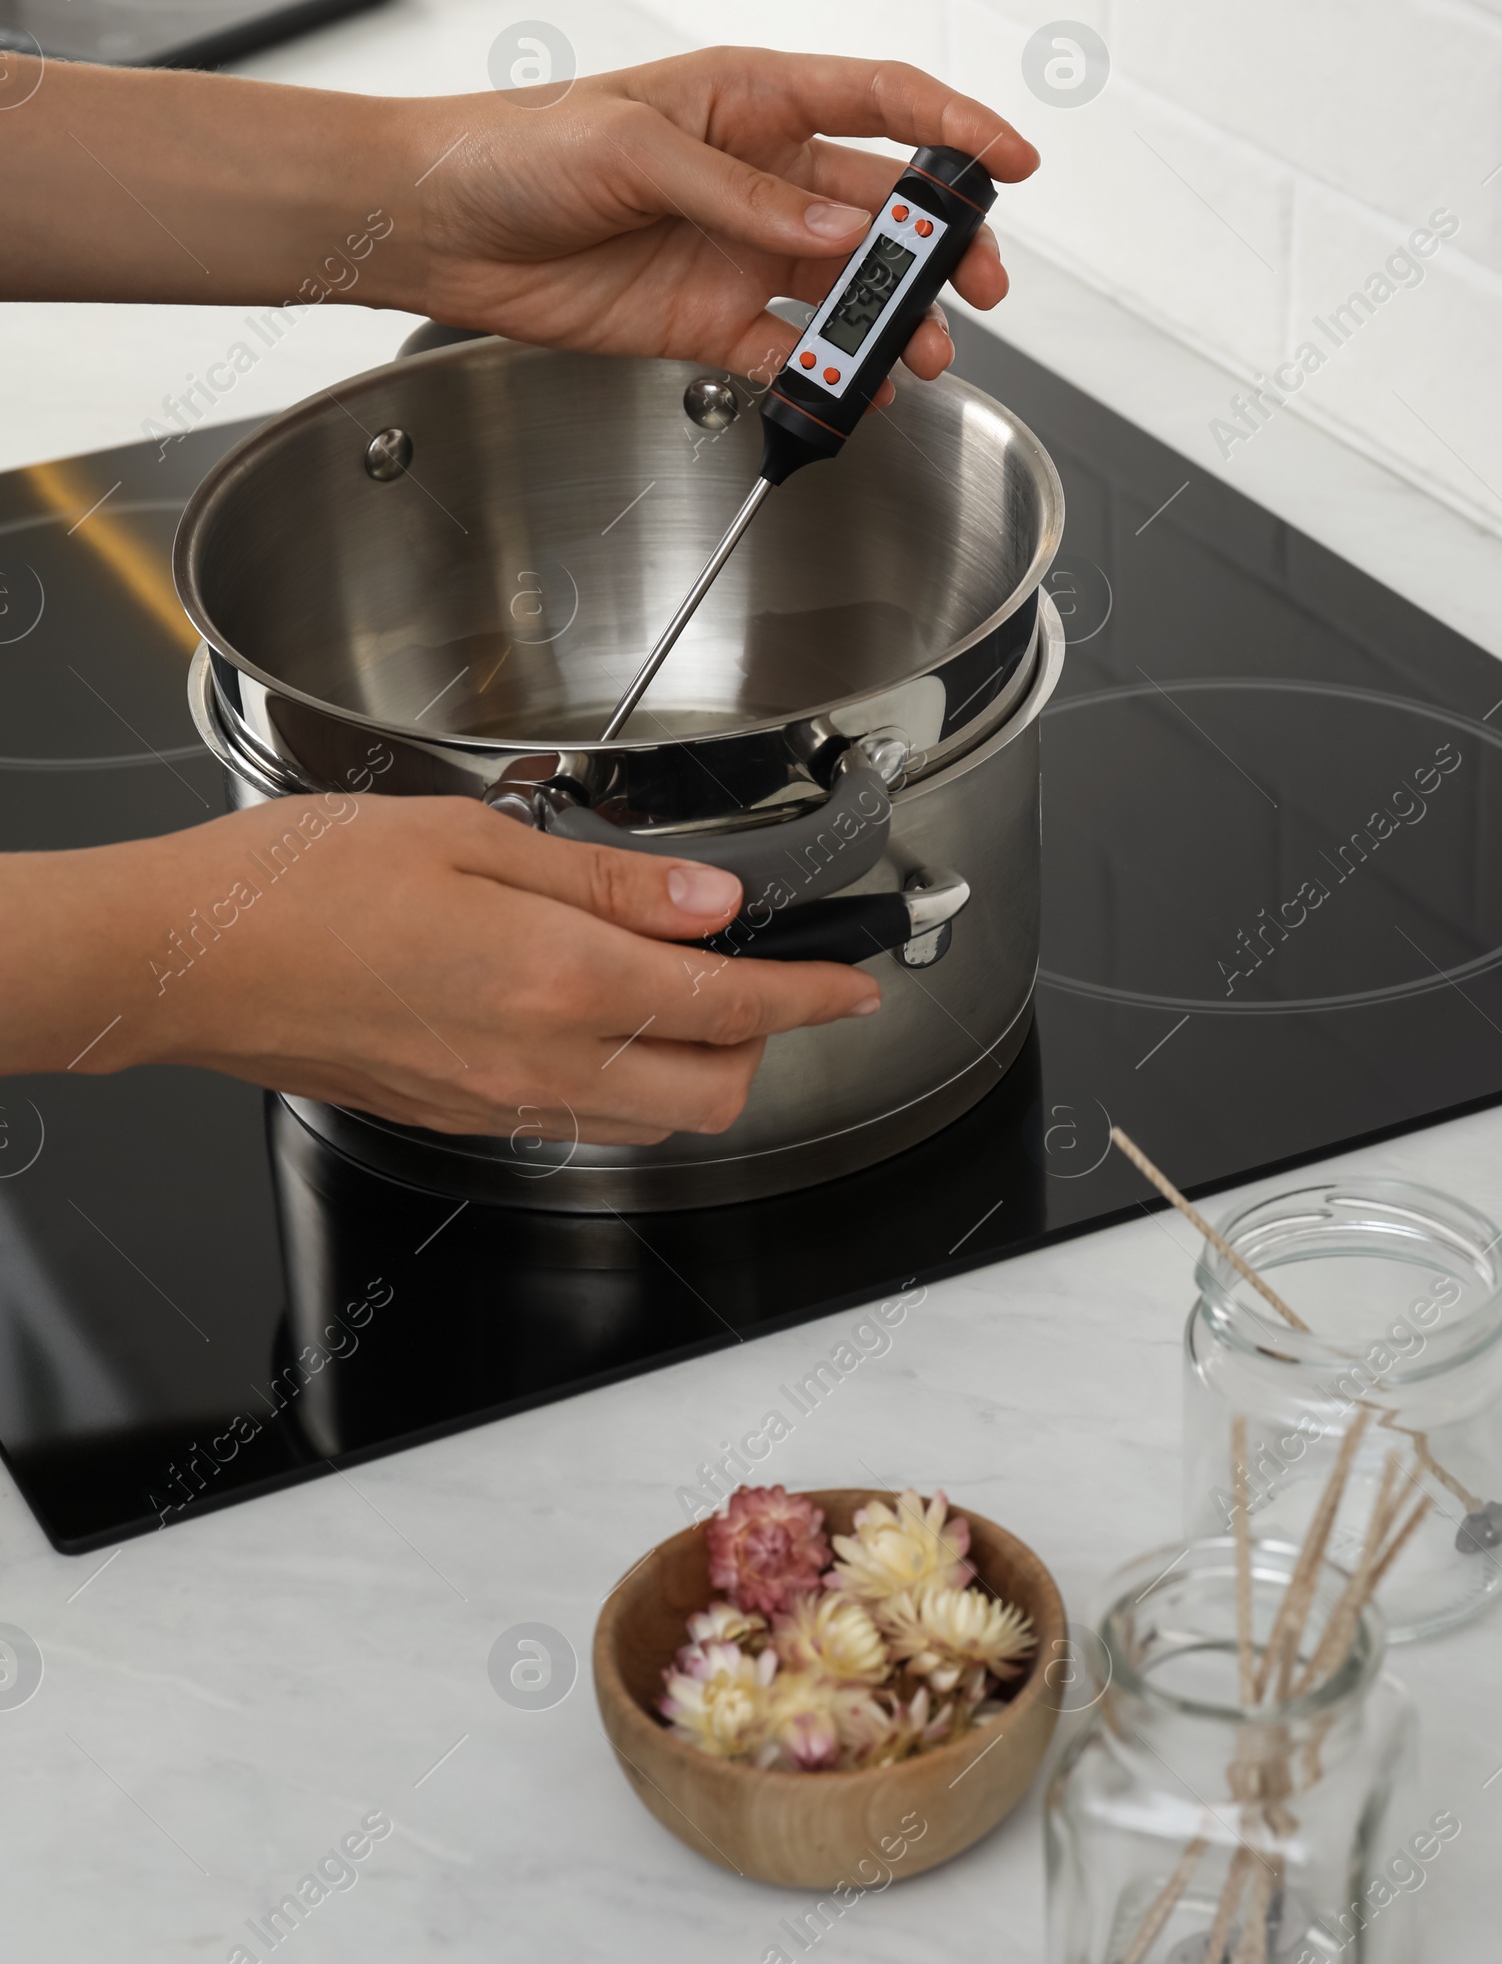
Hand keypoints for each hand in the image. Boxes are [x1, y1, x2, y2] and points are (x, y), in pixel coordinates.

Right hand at [4, 796, 880, 1145]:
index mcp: (559, 981)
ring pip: (650, 1121)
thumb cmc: (301, 886)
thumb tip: (709, 904)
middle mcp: (540, 1063)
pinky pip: (577, 1122)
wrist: (187, 963)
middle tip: (764, 976)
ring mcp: (499, 1104)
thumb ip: (609, 881)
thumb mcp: (471, 841)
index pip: (733, 1007)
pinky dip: (620, 1083)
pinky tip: (591, 1016)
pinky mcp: (458, 1116)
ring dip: (693, 1069)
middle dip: (764, 1042)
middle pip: (712, 1092)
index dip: (812, 994)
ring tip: (679, 991)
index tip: (851, 982)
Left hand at [389, 47, 1038, 389]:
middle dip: (940, 245)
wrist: (438, 226)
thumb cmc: (514, 150)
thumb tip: (834, 226)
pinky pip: (790, 351)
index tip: (1013, 161)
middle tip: (976, 286)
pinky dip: (828, 376)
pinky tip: (857, 392)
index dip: (955, 126)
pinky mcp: (708, 319)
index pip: (880, 102)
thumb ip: (741, 193)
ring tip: (924, 354)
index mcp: (749, 100)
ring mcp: (738, 251)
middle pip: (881, 208)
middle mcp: (757, 176)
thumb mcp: (631, 148)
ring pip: (846, 288)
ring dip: (891, 321)